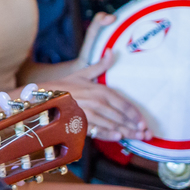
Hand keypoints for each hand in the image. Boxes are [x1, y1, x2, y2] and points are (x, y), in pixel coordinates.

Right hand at [39, 13, 149, 140]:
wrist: (43, 95)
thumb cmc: (64, 85)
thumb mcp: (83, 74)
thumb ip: (100, 65)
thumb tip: (111, 51)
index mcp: (100, 90)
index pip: (124, 104)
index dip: (136, 114)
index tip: (144, 122)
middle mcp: (97, 102)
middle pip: (121, 116)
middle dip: (135, 126)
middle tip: (146, 134)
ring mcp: (89, 113)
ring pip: (112, 125)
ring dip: (126, 132)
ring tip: (136, 137)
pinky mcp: (81, 123)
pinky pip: (98, 131)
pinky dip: (109, 135)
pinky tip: (118, 138)